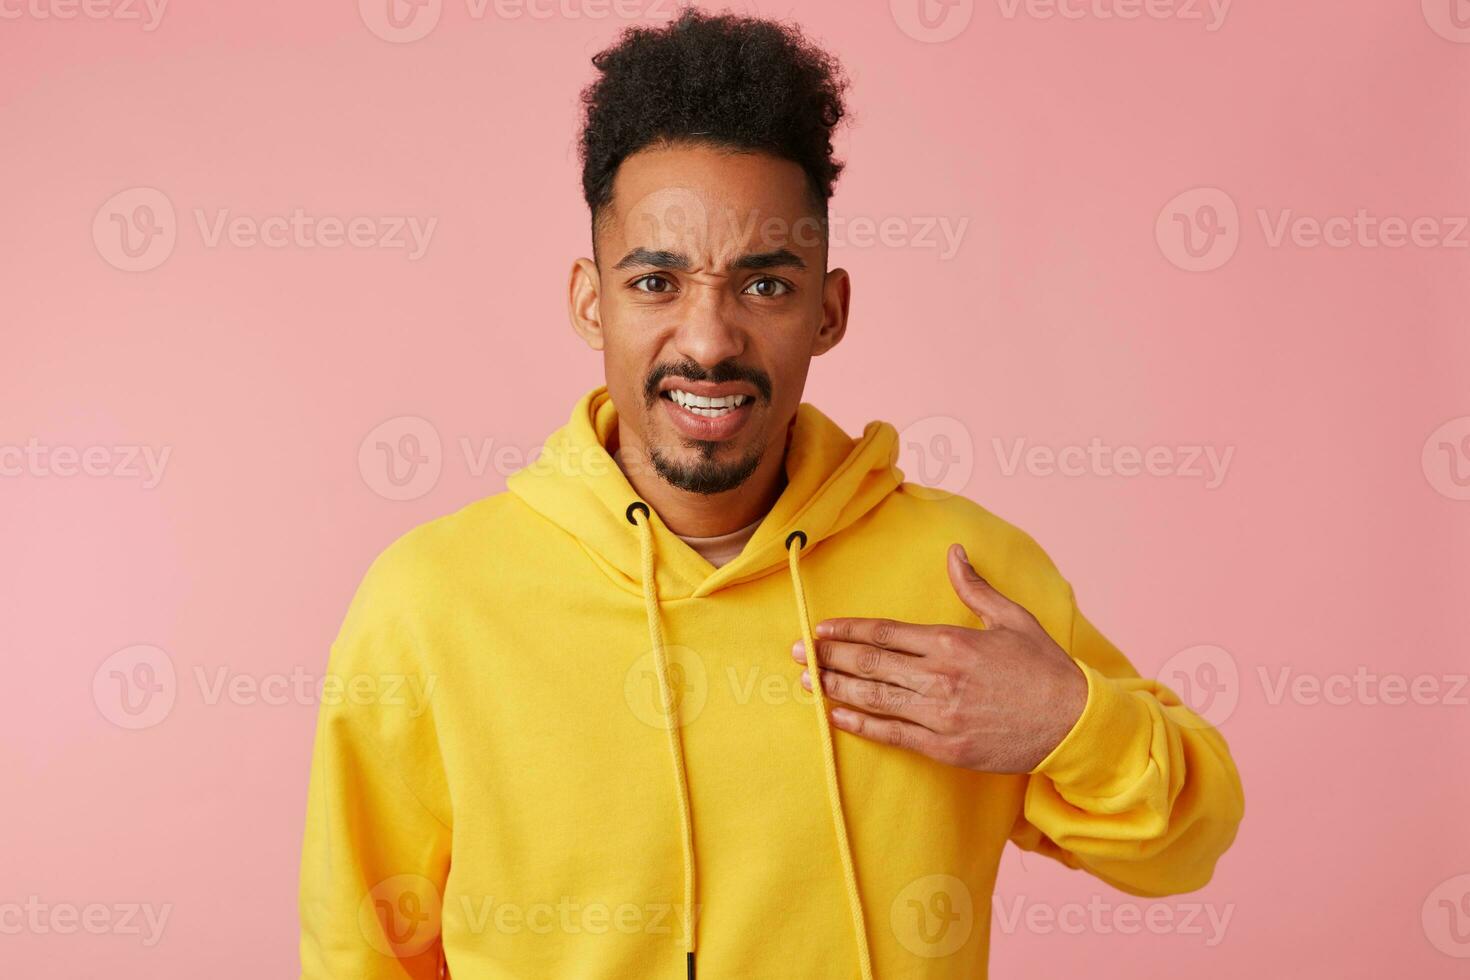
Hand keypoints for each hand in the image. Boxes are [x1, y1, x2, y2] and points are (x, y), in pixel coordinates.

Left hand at [792, 544, 1088, 773]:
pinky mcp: (944, 747)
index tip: (820, 630)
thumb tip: (955, 552)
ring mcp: (940, 714)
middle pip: (869, 664)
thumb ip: (976, 587)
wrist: (1072, 724)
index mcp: (951, 642)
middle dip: (828, 657)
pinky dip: (859, 724)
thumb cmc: (1045, 669)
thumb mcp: (1013, 619)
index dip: (847, 631)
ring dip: (834, 688)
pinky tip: (836, 716)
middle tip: (798, 653)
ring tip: (807, 681)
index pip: (884, 633)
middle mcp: (939, 677)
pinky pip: (891, 734)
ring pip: (873, 698)